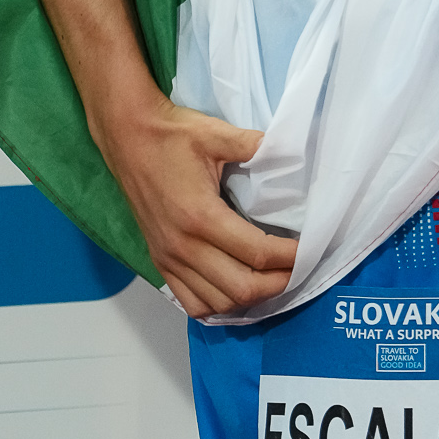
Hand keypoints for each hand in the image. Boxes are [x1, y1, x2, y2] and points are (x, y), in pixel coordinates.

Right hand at [96, 91, 296, 317]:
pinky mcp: (160, 262)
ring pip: (217, 302)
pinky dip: (218, 305)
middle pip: (240, 288)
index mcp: (201, 216)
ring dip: (250, 297)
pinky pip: (191, 303)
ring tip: (272, 278)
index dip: (289, 257)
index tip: (310, 250)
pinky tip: (235, 288)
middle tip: (298, 268)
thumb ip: (253, 144)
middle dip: (276, 283)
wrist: (127, 137)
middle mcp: (184, 246)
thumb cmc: (171, 134)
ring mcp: (169, 258)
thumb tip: (289, 150)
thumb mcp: (214, 133)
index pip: (256, 253)